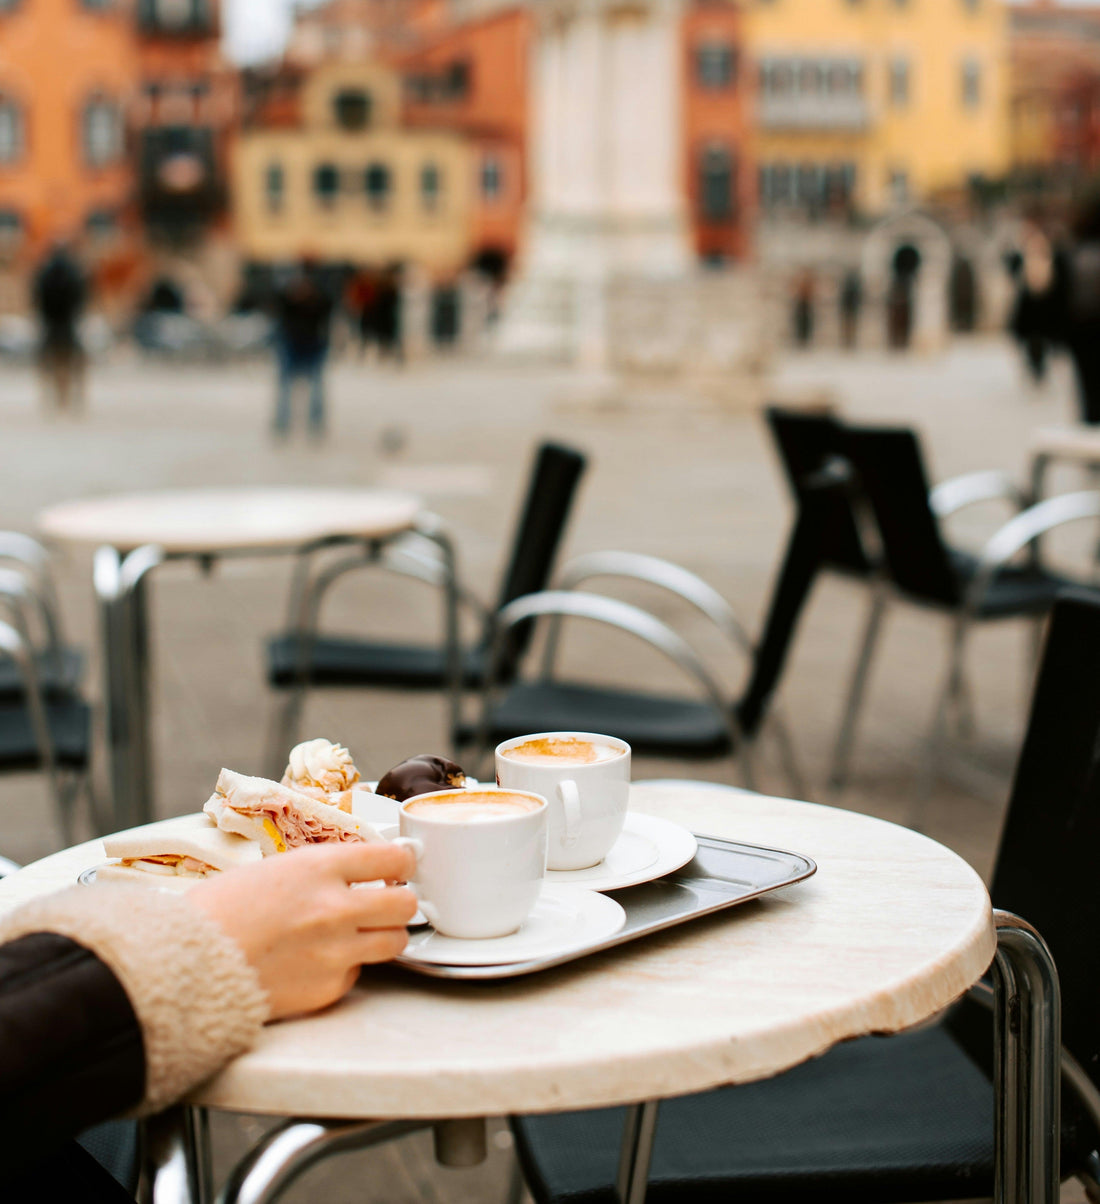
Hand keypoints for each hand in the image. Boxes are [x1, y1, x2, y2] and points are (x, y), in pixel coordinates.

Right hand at [189, 842, 416, 1019]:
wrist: (185, 964)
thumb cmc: (221, 911)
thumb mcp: (276, 868)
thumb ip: (323, 870)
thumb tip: (362, 870)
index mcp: (320, 868)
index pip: (392, 859)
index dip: (401, 863)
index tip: (400, 867)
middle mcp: (335, 908)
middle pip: (405, 903)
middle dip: (400, 901)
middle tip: (387, 902)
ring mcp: (335, 952)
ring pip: (395, 941)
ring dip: (384, 935)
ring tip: (361, 932)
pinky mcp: (328, 988)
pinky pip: (358, 974)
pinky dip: (346, 967)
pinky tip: (318, 960)